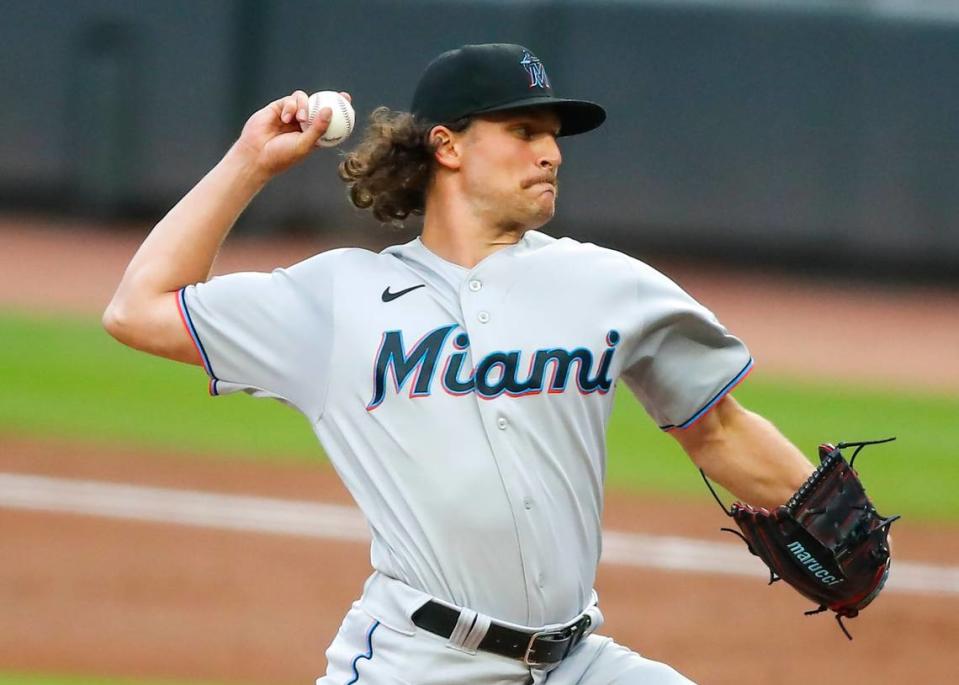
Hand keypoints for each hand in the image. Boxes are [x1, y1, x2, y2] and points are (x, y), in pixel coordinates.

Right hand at [232, 90, 352, 178]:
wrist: (256, 155)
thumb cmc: (282, 155)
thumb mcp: (304, 144)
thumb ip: (318, 128)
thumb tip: (330, 110)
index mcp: (313, 136)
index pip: (330, 122)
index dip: (340, 113)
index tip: (349, 105)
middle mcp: (303, 124)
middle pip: (320, 106)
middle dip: (332, 99)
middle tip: (341, 96)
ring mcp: (291, 115)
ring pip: (305, 101)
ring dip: (304, 107)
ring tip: (300, 119)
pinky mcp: (279, 108)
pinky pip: (290, 100)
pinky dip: (290, 107)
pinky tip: (286, 118)